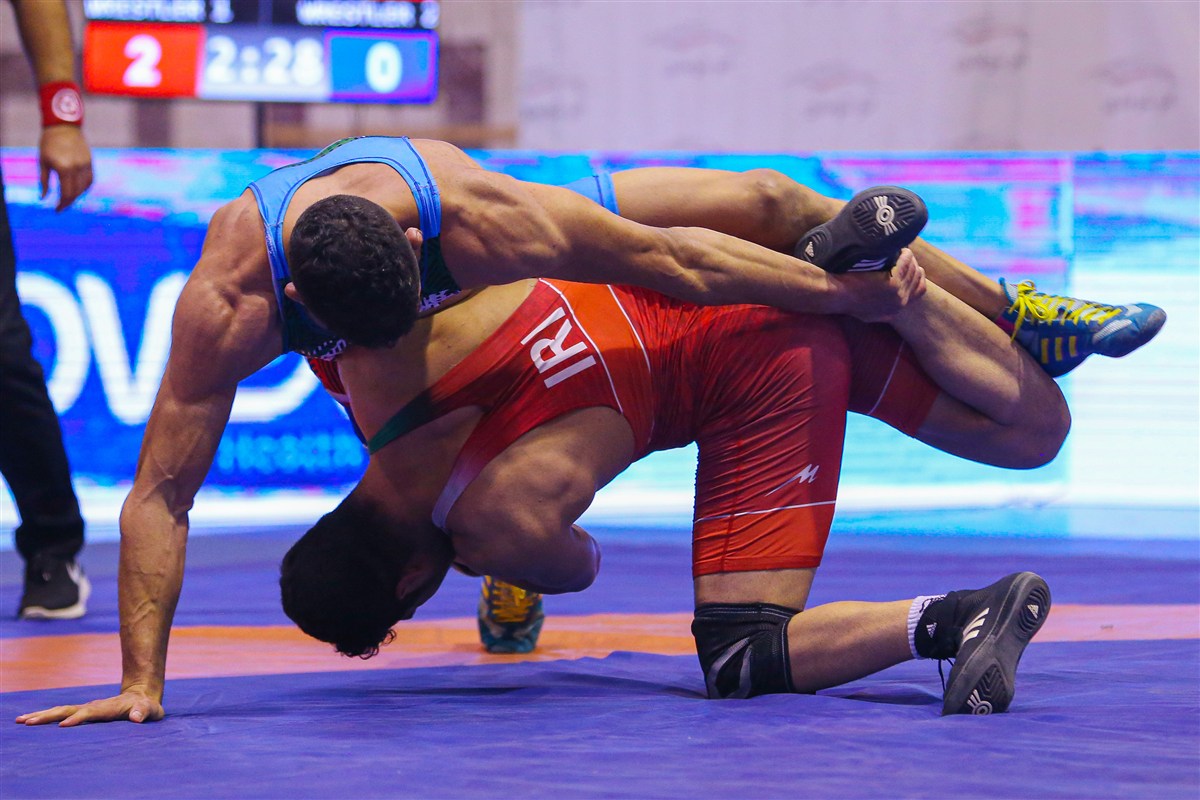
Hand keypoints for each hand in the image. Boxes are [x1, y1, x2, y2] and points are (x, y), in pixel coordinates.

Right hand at [15, 689, 162, 727]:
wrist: (140, 695)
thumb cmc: (146, 707)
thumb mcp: (150, 710)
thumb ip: (144, 712)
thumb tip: (137, 718)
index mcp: (107, 708)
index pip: (90, 713)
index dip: (78, 718)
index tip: (63, 725)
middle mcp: (93, 707)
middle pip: (67, 710)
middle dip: (49, 716)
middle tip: (28, 722)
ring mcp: (86, 709)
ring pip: (60, 711)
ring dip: (41, 715)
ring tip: (21, 720)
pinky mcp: (82, 713)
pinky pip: (61, 714)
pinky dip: (45, 717)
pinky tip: (29, 721)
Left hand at [39, 124, 92, 211]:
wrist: (63, 126)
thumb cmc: (49, 144)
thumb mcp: (43, 163)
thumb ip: (45, 182)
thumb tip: (44, 198)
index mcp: (64, 169)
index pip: (66, 193)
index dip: (62, 204)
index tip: (57, 210)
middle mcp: (77, 168)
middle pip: (76, 193)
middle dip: (69, 202)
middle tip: (62, 206)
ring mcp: (86, 165)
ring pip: (84, 188)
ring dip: (77, 195)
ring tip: (68, 197)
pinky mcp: (90, 162)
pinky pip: (89, 180)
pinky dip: (84, 187)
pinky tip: (77, 189)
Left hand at [838, 248, 926, 322]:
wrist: (836, 295)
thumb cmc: (845, 297)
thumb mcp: (867, 311)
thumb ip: (881, 309)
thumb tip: (890, 303)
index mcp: (894, 311)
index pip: (918, 292)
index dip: (916, 277)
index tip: (911, 267)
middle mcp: (899, 305)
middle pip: (918, 281)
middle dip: (914, 267)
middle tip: (906, 256)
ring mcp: (898, 295)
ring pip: (914, 272)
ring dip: (910, 260)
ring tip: (904, 251)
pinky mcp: (893, 285)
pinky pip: (906, 265)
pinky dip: (906, 256)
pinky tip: (902, 250)